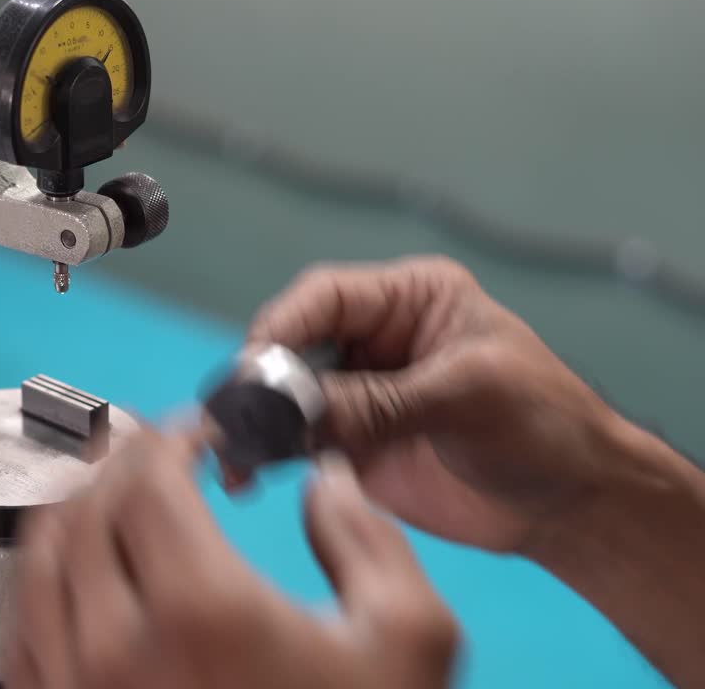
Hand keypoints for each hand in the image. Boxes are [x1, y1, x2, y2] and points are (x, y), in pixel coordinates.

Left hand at [2, 430, 458, 688]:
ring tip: (112, 498)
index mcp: (199, 605)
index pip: (147, 479)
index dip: (170, 438)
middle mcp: (112, 643)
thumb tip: (321, 476)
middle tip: (156, 455)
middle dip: (119, 465)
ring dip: (71, 513)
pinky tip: (78, 577)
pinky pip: (21, 634)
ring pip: (35, 564)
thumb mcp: (408, 641)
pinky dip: (43, 584)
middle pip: (83, 510)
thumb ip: (365, 537)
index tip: (200, 434)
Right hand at [245, 256, 628, 553]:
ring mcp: (358, 394)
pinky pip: (293, 443)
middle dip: (259, 381)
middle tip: (232, 418)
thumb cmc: (545, 425)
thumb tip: (295, 414)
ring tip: (232, 456)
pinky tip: (246, 476)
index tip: (254, 367)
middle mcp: (374, 339)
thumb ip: (379, 403)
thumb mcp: (466, 398)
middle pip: (292, 345)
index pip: (325, 297)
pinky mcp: (349, 445)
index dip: (283, 326)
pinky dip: (265, 457)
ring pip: (283, 398)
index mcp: (409, 299)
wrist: (572, 507)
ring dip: (254, 424)